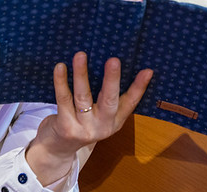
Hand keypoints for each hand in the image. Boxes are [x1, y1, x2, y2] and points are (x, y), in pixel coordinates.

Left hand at [25, 51, 152, 185]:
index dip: (139, 87)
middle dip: (112, 79)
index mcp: (115, 121)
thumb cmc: (81, 122)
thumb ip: (106, 96)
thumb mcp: (99, 115)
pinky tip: (60, 67)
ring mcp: (84, 128)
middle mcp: (102, 126)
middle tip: (113, 60)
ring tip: (81, 55)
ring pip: (83, 97)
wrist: (58, 150)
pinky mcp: (66, 127)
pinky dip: (61, 82)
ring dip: (81, 74)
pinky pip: (64, 100)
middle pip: (109, 101)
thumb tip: (111, 63)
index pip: (131, 103)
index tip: (147, 71)